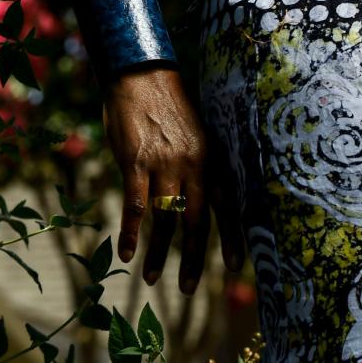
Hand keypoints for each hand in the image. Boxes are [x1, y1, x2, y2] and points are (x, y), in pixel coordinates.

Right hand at [101, 64, 210, 293]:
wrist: (141, 74)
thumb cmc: (168, 103)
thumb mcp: (195, 132)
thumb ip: (198, 164)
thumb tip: (198, 197)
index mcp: (210, 156)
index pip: (227, 203)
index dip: (232, 236)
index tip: (236, 266)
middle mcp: (192, 163)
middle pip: (197, 220)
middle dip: (194, 257)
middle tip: (188, 288)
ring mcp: (164, 164)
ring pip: (166, 220)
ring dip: (159, 253)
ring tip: (152, 279)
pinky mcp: (136, 164)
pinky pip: (135, 207)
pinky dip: (130, 233)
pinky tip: (125, 253)